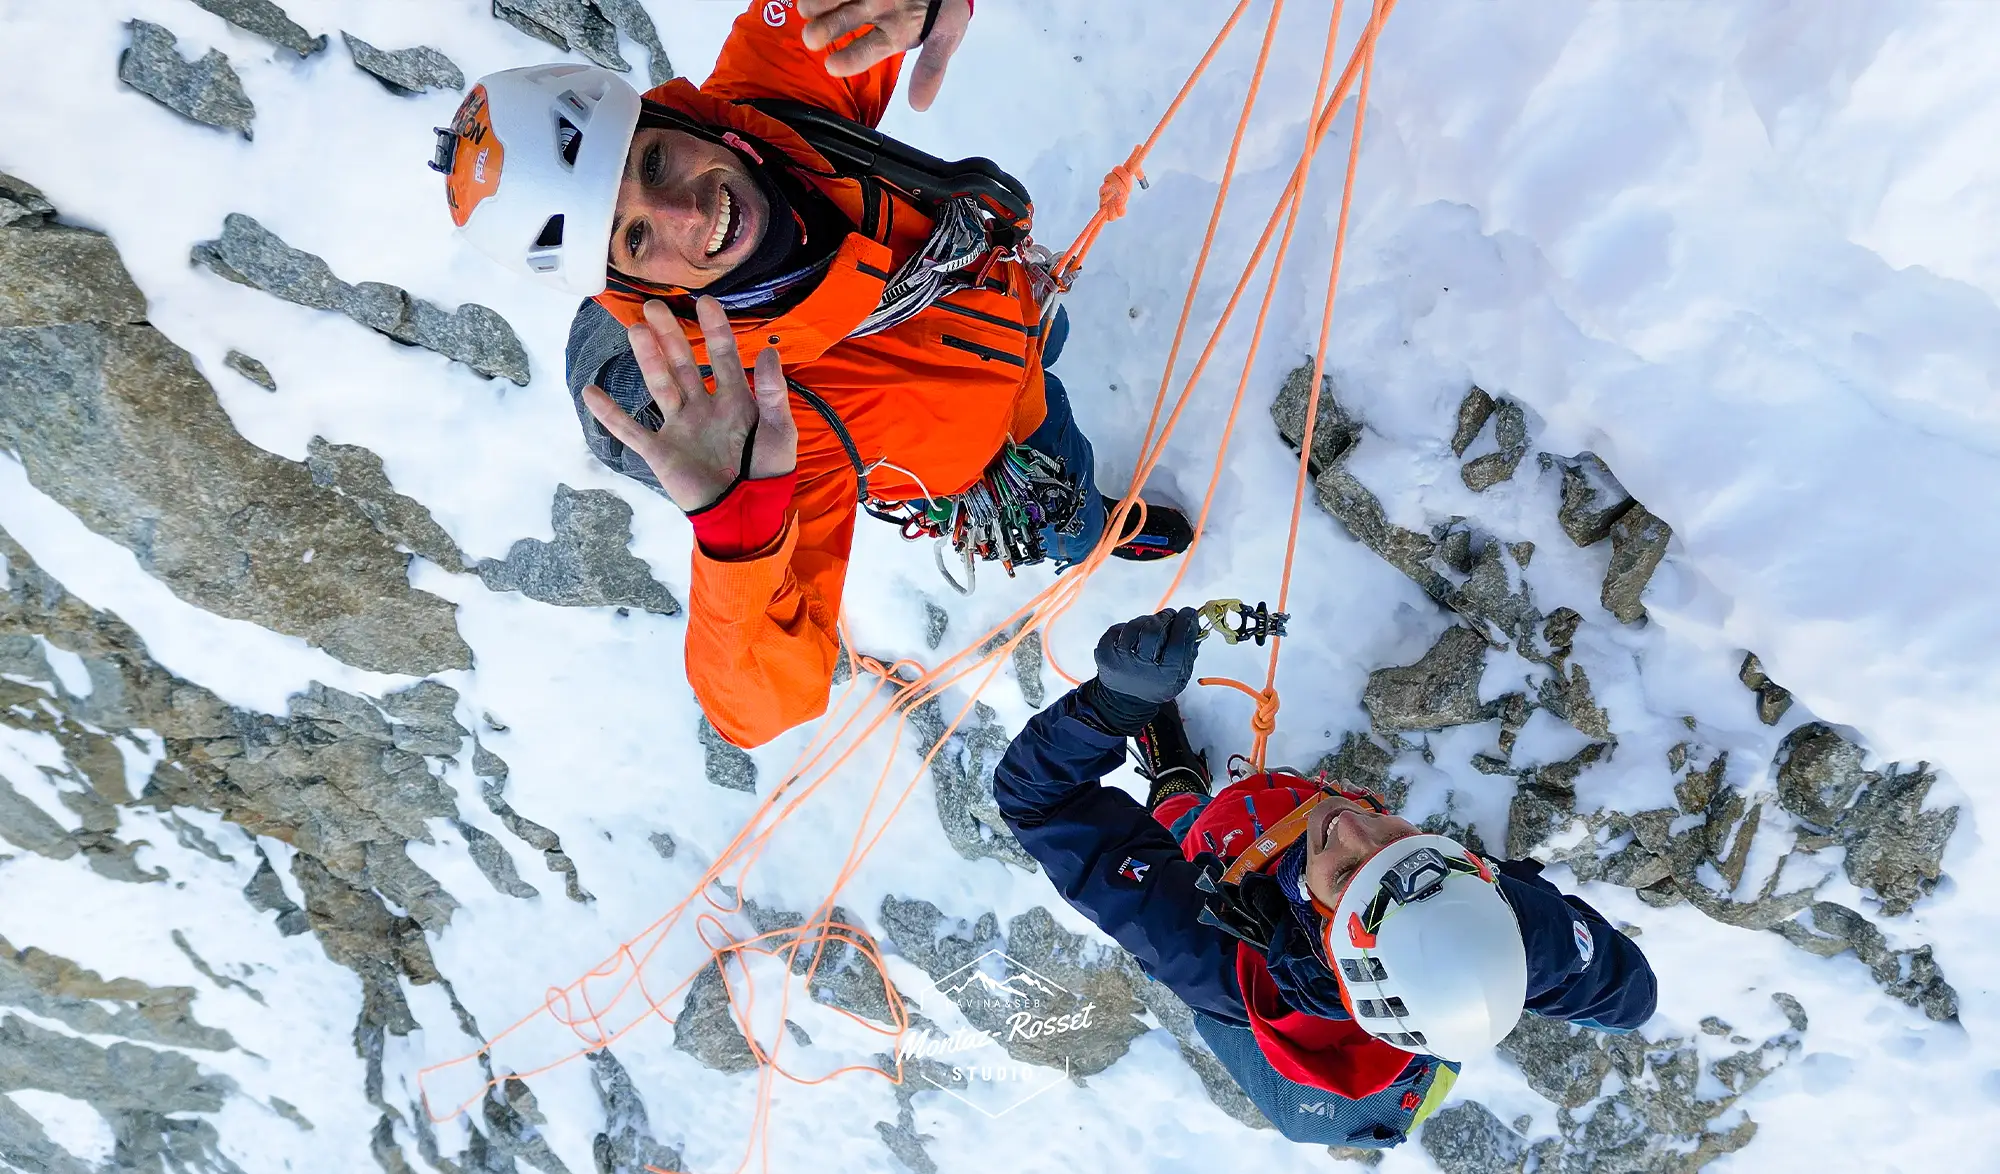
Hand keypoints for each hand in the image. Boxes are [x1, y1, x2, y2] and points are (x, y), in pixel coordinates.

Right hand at [581, 296, 795, 511]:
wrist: (746, 515)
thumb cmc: (768, 473)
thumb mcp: (781, 432)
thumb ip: (775, 394)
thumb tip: (769, 351)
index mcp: (735, 401)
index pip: (723, 357)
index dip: (715, 330)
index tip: (706, 302)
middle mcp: (703, 408)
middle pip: (683, 364)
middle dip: (670, 335)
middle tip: (654, 306)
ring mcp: (679, 427)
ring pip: (660, 386)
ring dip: (648, 359)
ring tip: (636, 330)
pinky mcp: (661, 451)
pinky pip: (631, 430)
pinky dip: (610, 414)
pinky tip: (591, 393)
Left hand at [799, 0, 970, 111]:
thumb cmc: (947, 8)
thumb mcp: (947, 35)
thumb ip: (932, 67)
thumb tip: (919, 106)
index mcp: (893, 33)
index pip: (869, 50)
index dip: (852, 58)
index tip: (832, 66)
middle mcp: (875, 11)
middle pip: (847, 20)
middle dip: (828, 28)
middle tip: (811, 37)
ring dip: (822, 2)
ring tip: (805, 8)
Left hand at [1092, 608, 1201, 705]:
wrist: (1126, 700)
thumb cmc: (1157, 681)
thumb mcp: (1180, 674)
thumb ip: (1189, 650)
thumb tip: (1195, 621)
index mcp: (1166, 677)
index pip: (1177, 644)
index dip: (1185, 624)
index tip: (1189, 612)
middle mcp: (1142, 669)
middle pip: (1154, 632)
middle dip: (1164, 618)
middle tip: (1169, 615)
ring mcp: (1120, 661)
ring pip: (1135, 626)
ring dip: (1146, 620)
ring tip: (1152, 626)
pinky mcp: (1104, 655)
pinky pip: (1117, 629)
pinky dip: (1127, 627)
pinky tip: (1133, 636)